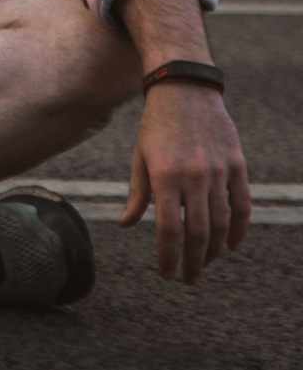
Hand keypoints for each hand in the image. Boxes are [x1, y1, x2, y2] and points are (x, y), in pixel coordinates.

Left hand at [119, 81, 249, 282]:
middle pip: (198, 232)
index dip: (168, 256)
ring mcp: (218, 171)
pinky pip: (242, 203)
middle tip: (187, 279)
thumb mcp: (139, 158)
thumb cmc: (155, 126)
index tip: (166, 274)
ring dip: (213, 249)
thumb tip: (127, 224)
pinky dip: (239, 228)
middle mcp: (194, 177)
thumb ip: (137, 194)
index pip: (168, 229)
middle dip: (193, 261)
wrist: (184, 91)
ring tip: (204, 264)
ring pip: (221, 222)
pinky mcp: (236, 165)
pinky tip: (231, 245)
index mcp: (165, 176)